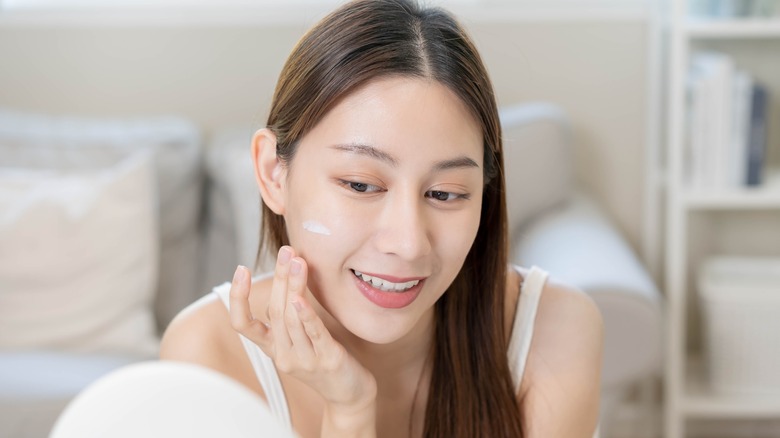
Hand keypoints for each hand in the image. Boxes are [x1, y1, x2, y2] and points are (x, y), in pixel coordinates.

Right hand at [228, 246, 376, 432]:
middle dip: (279, 277)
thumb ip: (290, 313)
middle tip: (285, 251)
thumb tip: (287, 272)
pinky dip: (305, 315)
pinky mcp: (327, 360)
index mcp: (273, 348)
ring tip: (297, 261)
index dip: (238, 298)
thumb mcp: (300, 338)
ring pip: (291, 318)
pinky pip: (313, 334)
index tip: (240, 269)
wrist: (349, 394)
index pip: (243, 325)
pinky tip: (301, 298)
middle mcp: (283, 355)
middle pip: (274, 311)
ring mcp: (304, 359)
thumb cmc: (324, 358)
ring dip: (293, 286)